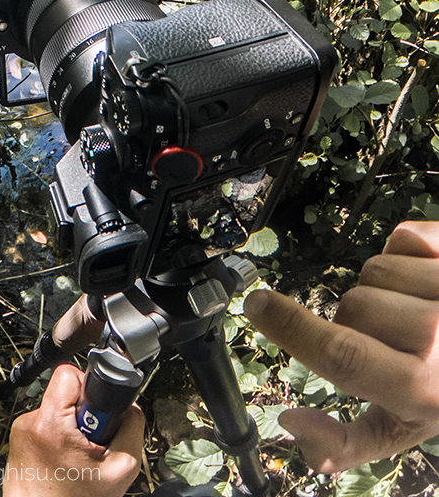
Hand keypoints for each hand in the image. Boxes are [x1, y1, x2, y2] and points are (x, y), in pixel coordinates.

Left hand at [4, 364, 145, 496]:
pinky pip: (45, 427)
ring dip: (71, 429)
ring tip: (77, 458)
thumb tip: (130, 407)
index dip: (90, 388)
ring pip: (56, 411)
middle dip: (83, 414)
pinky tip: (65, 463)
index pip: (69, 373)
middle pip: (64, 394)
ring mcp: (21, 432)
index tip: (97, 413)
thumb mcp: (119, 471)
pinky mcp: (18, 442)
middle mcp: (30, 422)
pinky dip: (58, 440)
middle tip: (90, 444)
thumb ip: (131, 430)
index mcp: (50, 424)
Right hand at [244, 220, 438, 472]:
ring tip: (413, 310)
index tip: (255, 305)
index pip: (339, 353)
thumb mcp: (406, 431)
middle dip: (358, 318)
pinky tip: (426, 279)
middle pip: (351, 304)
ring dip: (383, 287)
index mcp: (420, 387)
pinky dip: (406, 251)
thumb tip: (289, 424)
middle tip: (391, 338)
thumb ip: (344, 442)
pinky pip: (404, 235)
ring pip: (375, 269)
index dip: (289, 327)